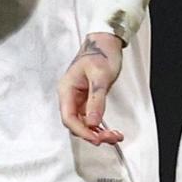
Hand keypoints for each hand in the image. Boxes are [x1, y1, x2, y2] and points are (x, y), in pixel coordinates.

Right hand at [58, 30, 126, 146]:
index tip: (96, 138)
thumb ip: (96, 100)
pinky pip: (91, 118)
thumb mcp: (100, 76)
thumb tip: (93, 122)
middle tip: (110, 138)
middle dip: (92, 134)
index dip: (81, 130)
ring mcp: (78, 99)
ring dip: (98, 132)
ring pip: (84, 123)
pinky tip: (111, 131)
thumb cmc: (101, 54)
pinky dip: (101, 126)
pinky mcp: (87, 100)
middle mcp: (70, 96)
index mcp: (67, 90)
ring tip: (115, 136)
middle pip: (75, 123)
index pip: (68, 117)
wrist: (105, 43)